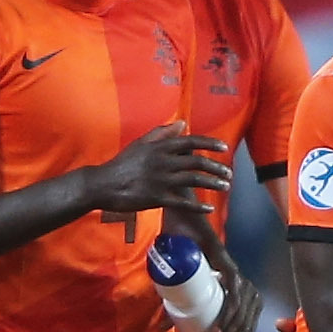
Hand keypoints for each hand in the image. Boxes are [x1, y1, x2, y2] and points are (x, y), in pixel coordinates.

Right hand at [84, 123, 231, 213]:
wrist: (103, 184)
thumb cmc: (122, 163)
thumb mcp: (140, 143)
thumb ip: (162, 133)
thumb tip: (182, 124)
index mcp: (160, 147)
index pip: (191, 142)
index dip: (210, 144)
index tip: (224, 148)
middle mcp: (163, 161)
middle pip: (196, 161)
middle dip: (216, 167)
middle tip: (228, 173)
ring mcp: (161, 180)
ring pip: (194, 180)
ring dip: (212, 183)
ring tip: (225, 186)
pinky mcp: (157, 198)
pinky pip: (183, 202)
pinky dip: (198, 205)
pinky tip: (210, 208)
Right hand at [206, 265, 263, 331]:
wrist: (204, 249)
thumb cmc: (205, 278)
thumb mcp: (208, 300)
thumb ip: (200, 316)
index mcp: (253, 304)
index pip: (251, 330)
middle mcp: (254, 295)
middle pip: (245, 327)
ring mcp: (246, 286)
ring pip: (240, 318)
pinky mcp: (235, 278)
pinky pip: (233, 303)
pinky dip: (225, 319)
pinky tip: (217, 331)